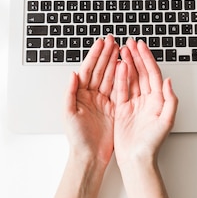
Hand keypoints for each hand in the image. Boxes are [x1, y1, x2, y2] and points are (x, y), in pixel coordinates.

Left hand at [64, 35, 118, 164]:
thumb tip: (72, 74)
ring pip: (110, 77)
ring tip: (120, 49)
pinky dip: (123, 78)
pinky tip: (127, 67)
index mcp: (80, 94)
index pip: (88, 70)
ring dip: (114, 62)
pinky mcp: (114, 108)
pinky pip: (119, 89)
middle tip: (113, 40)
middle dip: (106, 54)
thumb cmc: (77, 138)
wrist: (90, 156)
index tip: (101, 43)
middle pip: (100, 70)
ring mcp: (104, 101)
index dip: (94, 56)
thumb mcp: (69, 115)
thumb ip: (70, 93)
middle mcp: (92, 95)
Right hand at [113, 38, 177, 167]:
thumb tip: (169, 81)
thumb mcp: (166, 121)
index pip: (153, 74)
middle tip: (130, 43)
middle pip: (141, 72)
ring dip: (127, 63)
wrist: (137, 159)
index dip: (147, 59)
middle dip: (136, 56)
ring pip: (131, 78)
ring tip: (121, 50)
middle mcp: (147, 100)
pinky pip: (120, 89)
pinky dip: (119, 77)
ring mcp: (134, 103)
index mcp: (158, 100)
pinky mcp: (123, 109)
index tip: (141, 46)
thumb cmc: (152, 144)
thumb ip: (170, 100)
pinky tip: (116, 67)